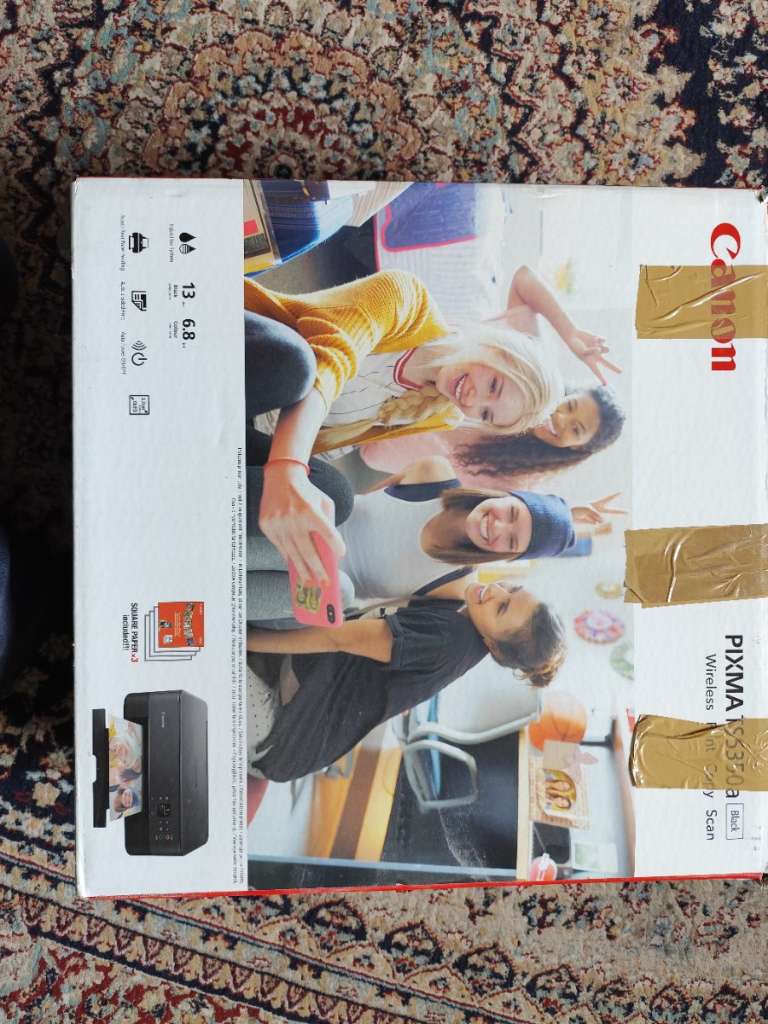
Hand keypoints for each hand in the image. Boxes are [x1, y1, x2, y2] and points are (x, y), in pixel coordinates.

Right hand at [258, 463, 344, 581]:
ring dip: (302, 570)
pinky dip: (288, 557)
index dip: (336, 546)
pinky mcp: (267, 525)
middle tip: (324, 583)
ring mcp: (278, 523)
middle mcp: (294, 518)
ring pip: (292, 553)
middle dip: (318, 570)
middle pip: (309, 551)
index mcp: (311, 511)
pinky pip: (280, 546)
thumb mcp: (324, 502)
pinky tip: (296, 565)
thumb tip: (329, 550)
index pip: (328, 533)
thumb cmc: (308, 492)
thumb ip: (329, 523)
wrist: (280, 477)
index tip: (341, 556)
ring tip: (310, 582)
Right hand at [566, 328, 620, 385]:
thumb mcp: (582, 351)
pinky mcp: (599, 341)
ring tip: (594, 345)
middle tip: (621, 372)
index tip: (605, 384)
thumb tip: (600, 348)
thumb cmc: (575, 346)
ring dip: (601, 348)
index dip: (601, 378)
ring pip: (607, 349)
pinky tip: (592, 339)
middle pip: (607, 363)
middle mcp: (595, 356)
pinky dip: (597, 340)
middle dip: (614, 368)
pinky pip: (603, 341)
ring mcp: (598, 348)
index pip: (597, 371)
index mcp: (590, 361)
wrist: (573, 335)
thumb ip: (592, 351)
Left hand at [572, 492, 627, 524]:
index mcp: (596, 503)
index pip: (608, 498)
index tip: (622, 491)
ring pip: (600, 520)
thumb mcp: (587, 509)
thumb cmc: (576, 508)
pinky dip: (592, 523)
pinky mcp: (590, 522)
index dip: (615, 495)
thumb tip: (602, 522)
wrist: (566, 514)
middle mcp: (597, 509)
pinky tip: (585, 520)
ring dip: (594, 519)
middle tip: (628, 512)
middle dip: (619, 511)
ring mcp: (594, 516)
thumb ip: (596, 515)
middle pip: (611, 510)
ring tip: (585, 515)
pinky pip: (594, 524)